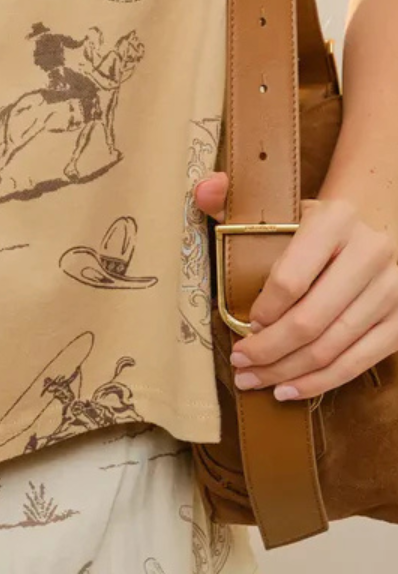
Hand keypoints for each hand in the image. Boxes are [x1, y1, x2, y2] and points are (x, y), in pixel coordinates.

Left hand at [194, 172, 397, 400]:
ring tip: (256, 381)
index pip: (291, 278)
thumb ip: (230, 198)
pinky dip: (322, 382)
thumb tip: (202, 191)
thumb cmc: (314, 221)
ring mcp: (392, 289)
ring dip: (289, 372)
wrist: (375, 221)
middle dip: (269, 351)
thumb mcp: (278, 204)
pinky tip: (291, 389)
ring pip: (334, 347)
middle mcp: (370, 253)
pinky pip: (359, 361)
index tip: (243, 326)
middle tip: (240, 365)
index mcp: (335, 220)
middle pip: (311, 319)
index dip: (264, 311)